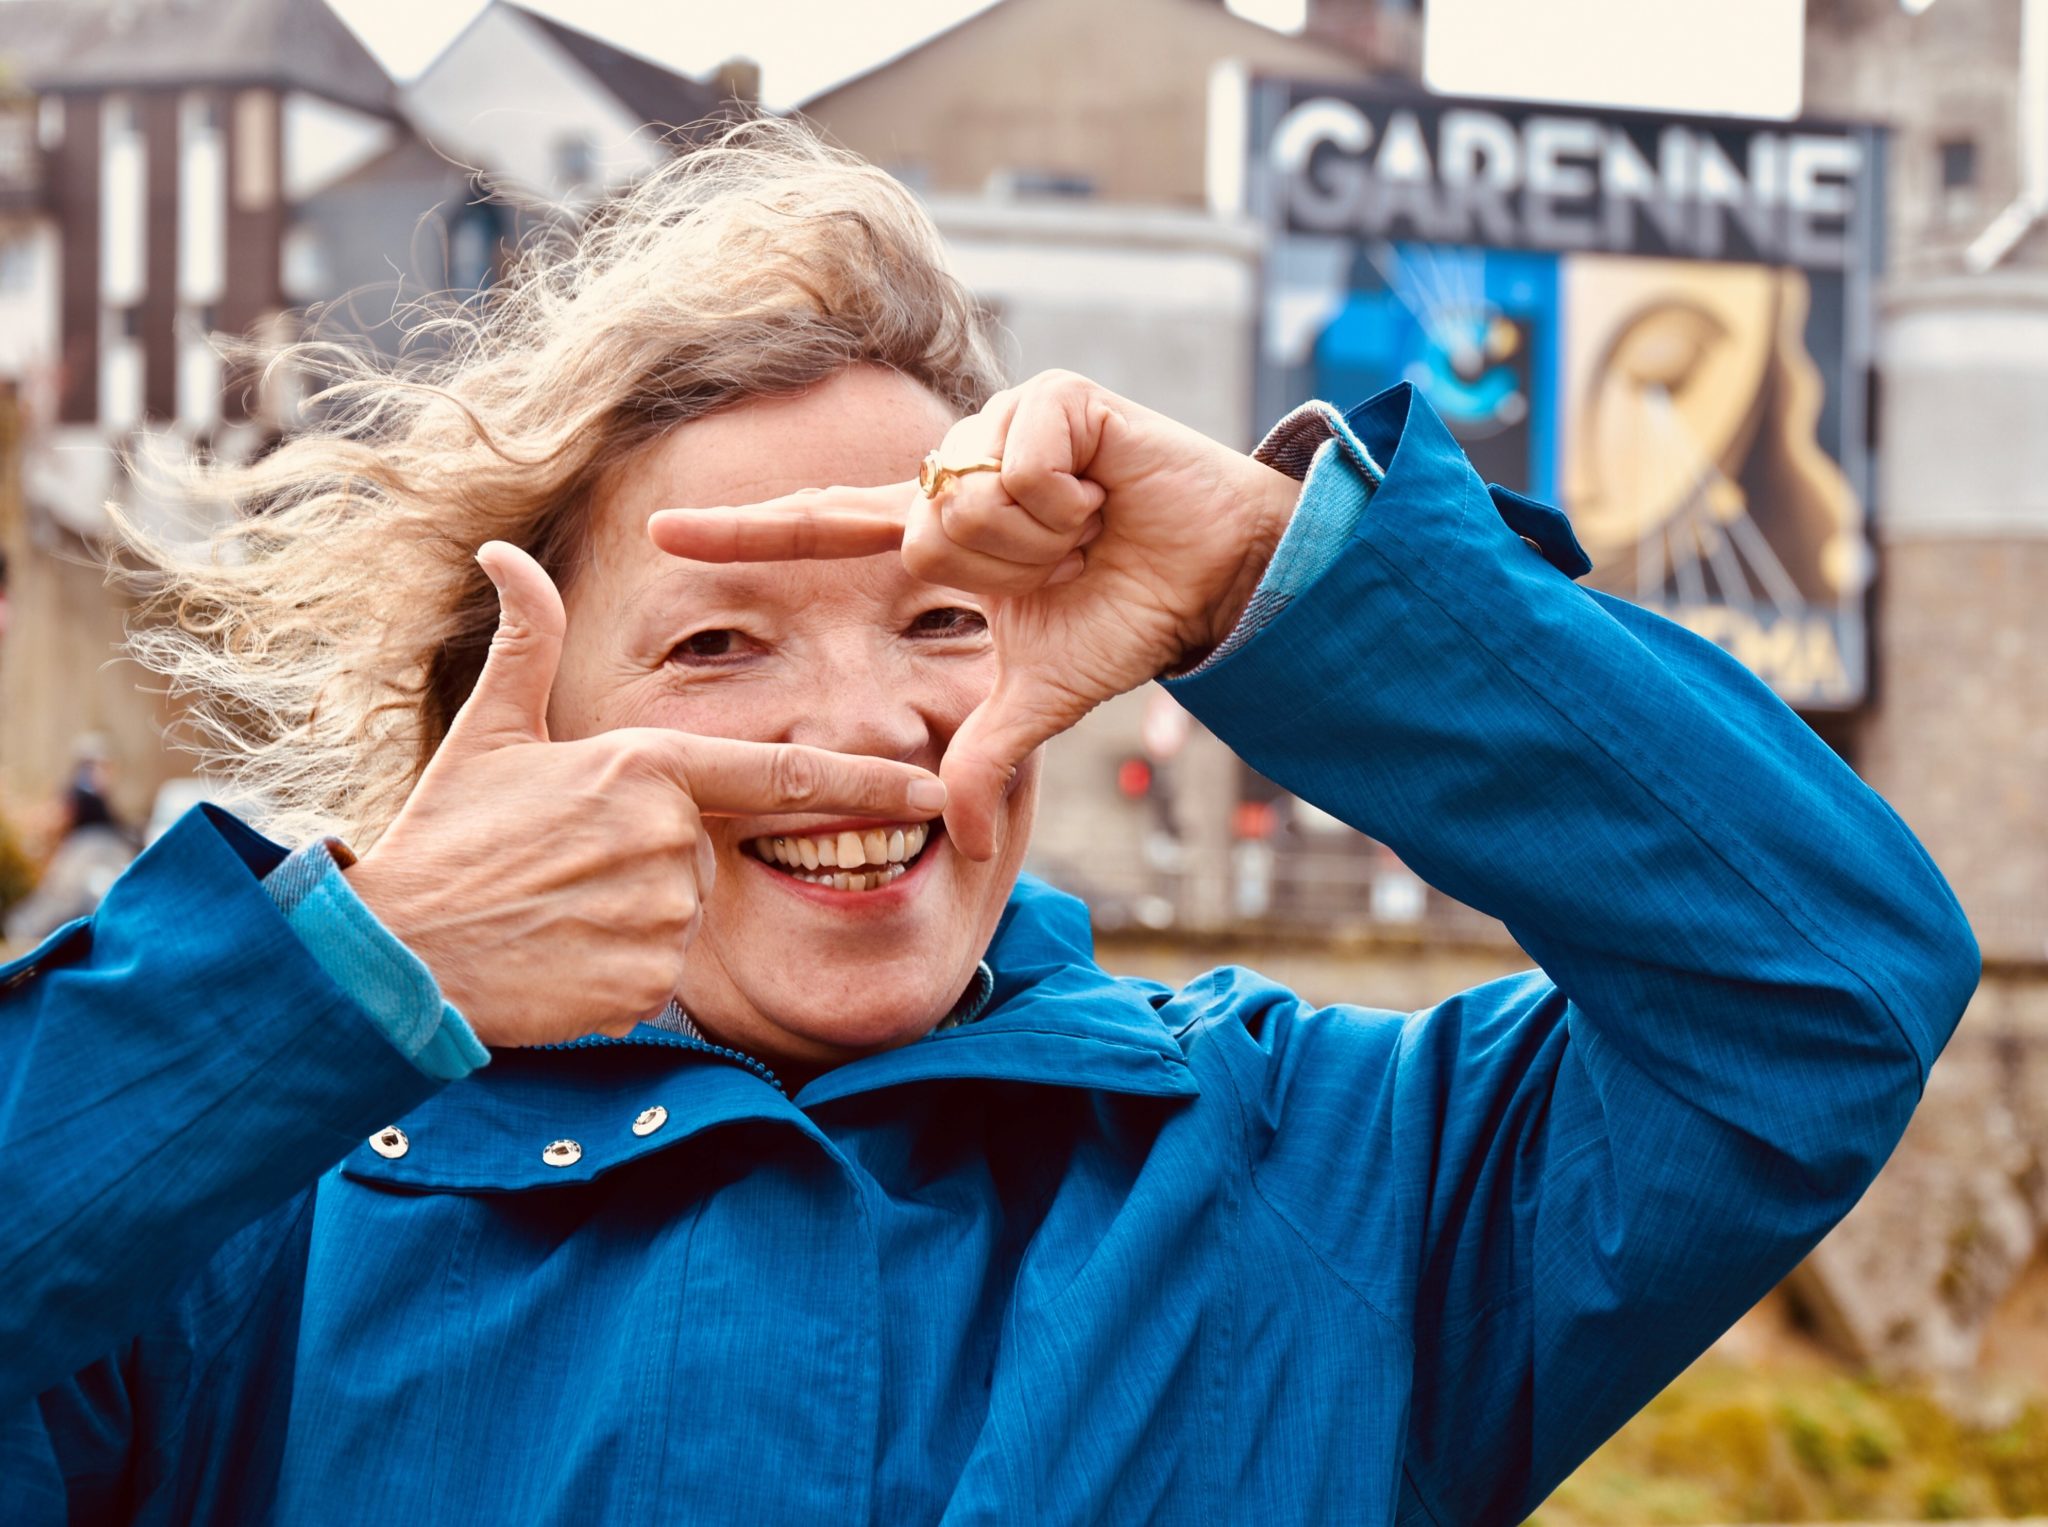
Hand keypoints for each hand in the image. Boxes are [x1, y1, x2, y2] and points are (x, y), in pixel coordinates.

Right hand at [344, 542, 946, 1047]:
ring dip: (631, 917)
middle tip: (566, 871)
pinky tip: (558, 958)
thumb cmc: (445, 835)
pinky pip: (657, 974)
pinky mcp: (648, 982)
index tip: (933, 786)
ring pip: (682, 916)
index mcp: (647, 767)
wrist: (397, 949)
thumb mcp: (490, 731)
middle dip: (652, 864)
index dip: (868, 781)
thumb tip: (503, 553)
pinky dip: (615, 971)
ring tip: (554, 911)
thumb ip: (525, 642)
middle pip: (706, 855)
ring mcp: (662, 914)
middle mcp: (668, 838)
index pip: (785, 773)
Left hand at [647, 370, 1300, 860]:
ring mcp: (998, 429)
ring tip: (1090, 526)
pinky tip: (1104, 491)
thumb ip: (985, 757)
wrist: (1216, 574)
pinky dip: (1067, 490)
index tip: (660, 535)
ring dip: (1038, 534)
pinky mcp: (1051, 397)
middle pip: (916, 532)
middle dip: (1000, 568)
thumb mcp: (1040, 697)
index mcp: (936, 538)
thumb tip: (959, 841)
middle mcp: (952, 476)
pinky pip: (1018, 455)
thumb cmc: (1127, 617)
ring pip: (963, 498)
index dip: (747, 533)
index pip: (824, 529)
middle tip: (1066, 563)